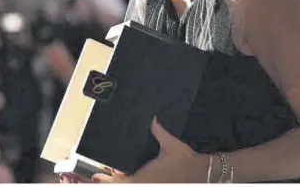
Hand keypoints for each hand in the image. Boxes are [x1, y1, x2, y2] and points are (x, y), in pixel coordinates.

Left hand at [92, 117, 208, 182]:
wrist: (201, 171)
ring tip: (106, 177)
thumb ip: (160, 132)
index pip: (124, 182)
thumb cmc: (186, 159)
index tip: (98, 176)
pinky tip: (125, 176)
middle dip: (111, 182)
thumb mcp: (171, 144)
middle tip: (98, 177)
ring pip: (132, 185)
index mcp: (148, 176)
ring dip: (120, 181)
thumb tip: (153, 119)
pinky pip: (140, 183)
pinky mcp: (156, 184)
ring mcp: (152, 184)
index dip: (109, 180)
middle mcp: (148, 183)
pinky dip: (131, 181)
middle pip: (124, 185)